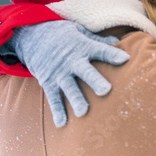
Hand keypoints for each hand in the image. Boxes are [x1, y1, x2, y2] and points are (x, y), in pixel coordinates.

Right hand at [8, 20, 129, 126]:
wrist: (30, 34)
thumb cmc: (60, 33)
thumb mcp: (78, 31)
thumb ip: (98, 41)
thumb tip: (119, 43)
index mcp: (82, 46)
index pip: (100, 50)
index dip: (112, 54)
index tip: (125, 59)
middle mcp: (71, 61)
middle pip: (85, 71)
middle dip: (95, 80)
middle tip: (105, 90)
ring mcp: (59, 73)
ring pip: (69, 87)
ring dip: (76, 99)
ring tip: (83, 112)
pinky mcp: (47, 81)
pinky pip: (53, 98)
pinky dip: (57, 111)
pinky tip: (62, 124)